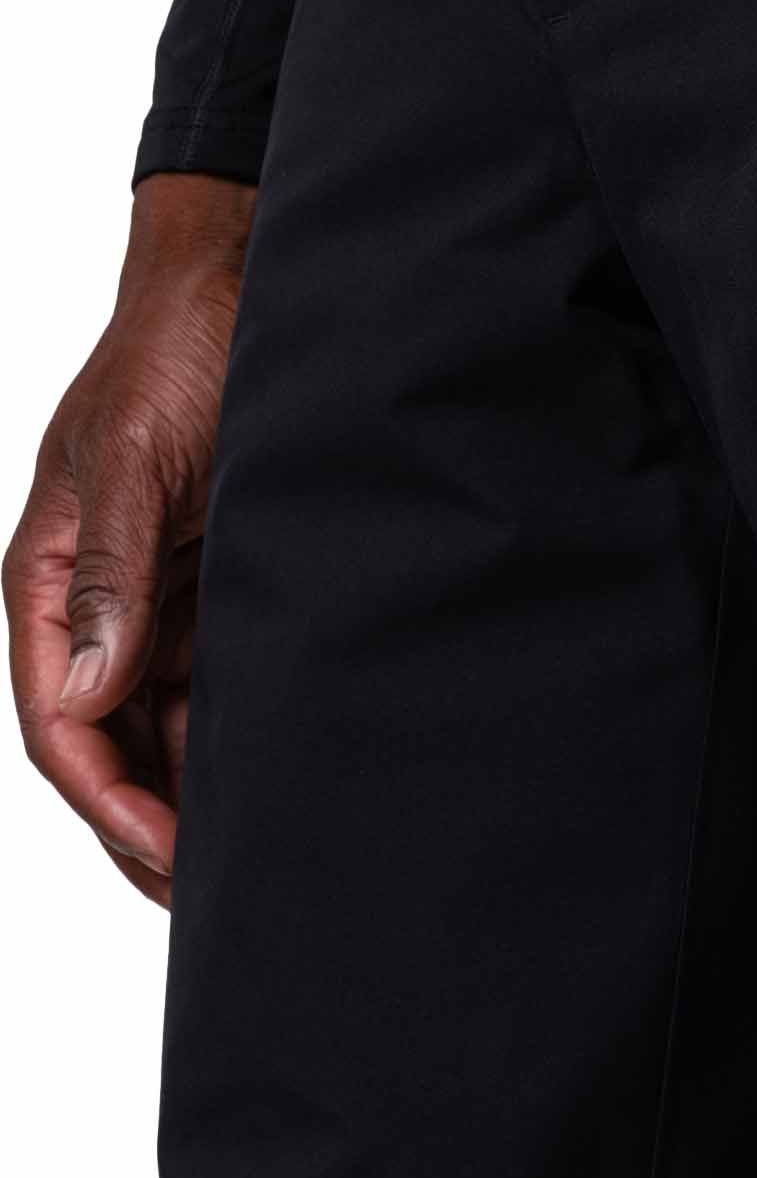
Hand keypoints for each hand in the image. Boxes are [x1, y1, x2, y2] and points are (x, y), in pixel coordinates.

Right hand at [7, 174, 255, 906]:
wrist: (248, 285)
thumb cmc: (178, 352)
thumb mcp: (137, 455)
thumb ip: (110, 570)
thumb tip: (87, 689)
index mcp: (51, 580)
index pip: (63, 721)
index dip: (111, 800)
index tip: (170, 856)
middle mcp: (99, 603)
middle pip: (114, 743)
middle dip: (156, 821)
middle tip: (221, 892)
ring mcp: (159, 597)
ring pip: (168, 723)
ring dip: (202, 786)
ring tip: (262, 849)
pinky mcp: (217, 584)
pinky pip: (220, 678)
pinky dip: (243, 729)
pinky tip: (284, 767)